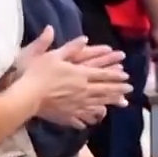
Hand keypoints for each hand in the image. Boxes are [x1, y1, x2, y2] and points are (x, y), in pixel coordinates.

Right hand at [17, 29, 131, 127]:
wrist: (26, 96)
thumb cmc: (38, 73)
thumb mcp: (53, 55)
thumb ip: (70, 47)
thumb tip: (84, 38)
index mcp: (81, 74)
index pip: (103, 74)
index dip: (116, 75)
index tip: (126, 76)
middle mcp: (83, 89)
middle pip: (105, 89)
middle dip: (119, 88)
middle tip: (130, 89)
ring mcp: (77, 103)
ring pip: (99, 102)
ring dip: (112, 101)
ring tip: (122, 101)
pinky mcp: (68, 114)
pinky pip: (84, 115)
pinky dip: (92, 116)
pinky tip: (97, 118)